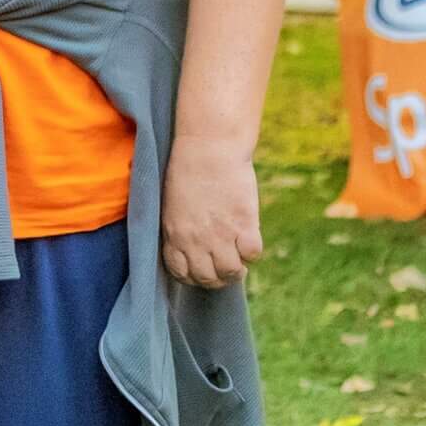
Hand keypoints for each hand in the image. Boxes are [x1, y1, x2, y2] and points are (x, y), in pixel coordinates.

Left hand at [161, 136, 261, 288]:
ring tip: (239, 259)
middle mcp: (196, 240)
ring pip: (231, 272)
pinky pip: (252, 254)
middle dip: (218, 279)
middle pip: (208, 279)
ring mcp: (220, 235)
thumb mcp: (172, 203)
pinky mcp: (244, 224)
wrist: (208, 146)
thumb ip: (179, 228)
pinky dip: (253, 251)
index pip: (182, 273)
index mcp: (174, 235)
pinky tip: (249, 238)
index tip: (204, 271)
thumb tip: (190, 245)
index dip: (194, 278)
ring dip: (237, 270)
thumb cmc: (187, 168)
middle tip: (226, 268)